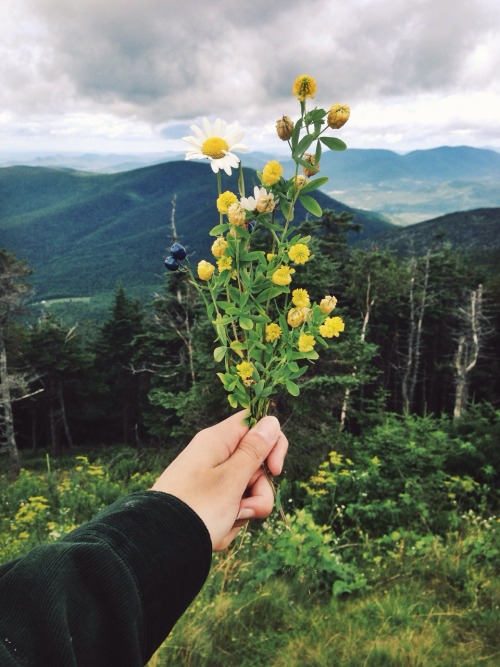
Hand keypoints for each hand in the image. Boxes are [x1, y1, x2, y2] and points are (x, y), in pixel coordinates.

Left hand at [151, 411, 287, 549]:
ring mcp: (210, 480)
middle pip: (255, 464)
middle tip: (245, 508)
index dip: (272, 443)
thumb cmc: (197, 509)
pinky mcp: (207, 501)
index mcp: (217, 441)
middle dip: (259, 491)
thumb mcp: (232, 479)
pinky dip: (229, 521)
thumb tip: (271, 422)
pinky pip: (232, 507)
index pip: (256, 424)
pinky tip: (215, 533)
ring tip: (225, 523)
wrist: (160, 546)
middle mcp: (213, 455)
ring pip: (246, 489)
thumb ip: (254, 451)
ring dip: (244, 510)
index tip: (274, 470)